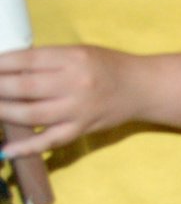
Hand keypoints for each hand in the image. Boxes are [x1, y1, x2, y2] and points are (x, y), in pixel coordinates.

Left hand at [0, 44, 139, 156]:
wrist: (144, 88)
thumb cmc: (109, 66)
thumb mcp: (78, 53)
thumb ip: (46, 61)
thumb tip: (7, 72)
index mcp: (72, 58)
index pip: (26, 60)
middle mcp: (75, 83)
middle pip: (24, 87)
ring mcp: (78, 109)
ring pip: (31, 114)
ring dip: (3, 112)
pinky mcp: (82, 128)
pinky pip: (51, 140)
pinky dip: (27, 147)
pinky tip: (6, 150)